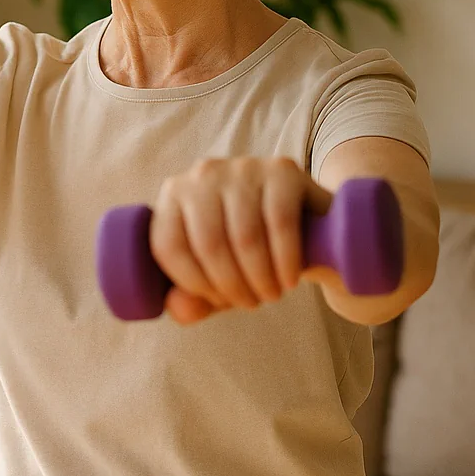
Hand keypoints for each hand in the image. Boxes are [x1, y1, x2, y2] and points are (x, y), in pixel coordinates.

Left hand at [148, 156, 329, 325]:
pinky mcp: (282, 170)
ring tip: (270, 295)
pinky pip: (280, 222)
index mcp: (174, 195)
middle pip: (208, 243)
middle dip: (231, 287)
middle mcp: (204, 173)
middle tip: (251, 304)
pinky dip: (285, 261)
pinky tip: (289, 279)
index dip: (194, 285)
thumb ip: (190, 301)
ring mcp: (243, 167)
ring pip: (245, 236)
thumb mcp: (216, 281)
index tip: (218, 302)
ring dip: (260, 279)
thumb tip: (178, 307)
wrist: (305, 227)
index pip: (169, 246)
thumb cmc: (246, 255)